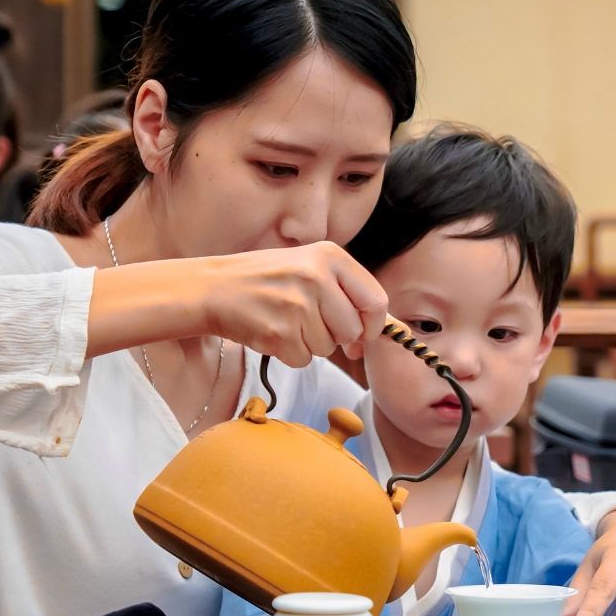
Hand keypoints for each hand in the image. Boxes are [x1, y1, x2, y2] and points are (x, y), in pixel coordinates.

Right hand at [202, 242, 388, 366]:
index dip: (372, 326)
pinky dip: (289, 353)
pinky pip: (302, 359)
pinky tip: (272, 331)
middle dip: (334, 337)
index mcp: (330, 256)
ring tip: (284, 320)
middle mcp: (316, 276)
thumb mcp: (312, 271)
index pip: (376, 301)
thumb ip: (354, 296)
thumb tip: (402, 331)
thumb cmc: (267, 280)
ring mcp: (296, 304)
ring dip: (308, 343)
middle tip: (306, 321)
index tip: (360, 335)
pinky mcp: (277, 331)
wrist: (213, 288)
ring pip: (326, 347)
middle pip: (351, 331)